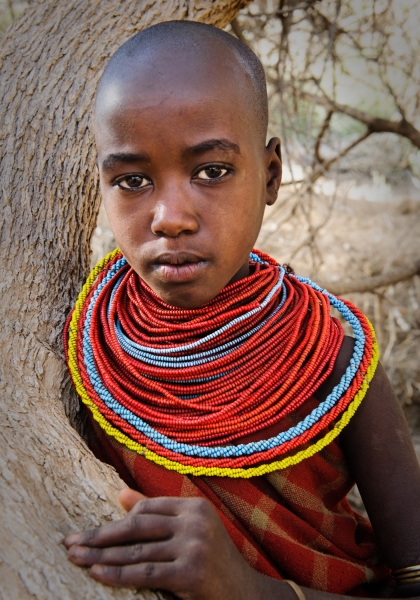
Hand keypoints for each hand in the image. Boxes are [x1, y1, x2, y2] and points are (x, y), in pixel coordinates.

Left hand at [65, 489, 271, 599]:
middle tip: (70, 542)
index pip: (147, 508)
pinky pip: (145, 572)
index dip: (117, 521)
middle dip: (101, 536)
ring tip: (76, 558)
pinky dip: (118, 574)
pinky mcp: (190, 572)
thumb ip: (158, 513)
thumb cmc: (213, 561)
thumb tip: (120, 494)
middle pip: (138, 525)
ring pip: (137, 551)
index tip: (90, 532)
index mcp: (195, 506)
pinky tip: (97, 573)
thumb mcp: (190, 531)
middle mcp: (195, 521)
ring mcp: (194, 546)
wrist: (245, 595)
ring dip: (102, 557)